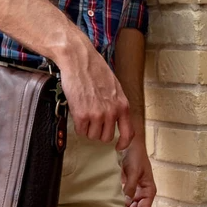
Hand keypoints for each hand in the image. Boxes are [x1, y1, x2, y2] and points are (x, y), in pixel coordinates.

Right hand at [55, 30, 133, 149]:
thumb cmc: (94, 69)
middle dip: (98, 132)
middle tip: (92, 122)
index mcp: (123, 105)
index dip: (123, 143)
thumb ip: (116, 103)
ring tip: (83, 114)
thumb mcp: (114, 87)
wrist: (78, 60)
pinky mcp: (81, 115)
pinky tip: (77, 113)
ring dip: (87, 128)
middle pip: (106, 137)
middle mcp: (112, 112)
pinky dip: (78, 125)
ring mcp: (97, 115)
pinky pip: (80, 131)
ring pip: (92, 135)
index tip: (118, 146)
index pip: (129, 133)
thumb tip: (113, 117)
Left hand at [121, 139, 155, 206]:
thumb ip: (130, 187)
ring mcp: (135, 188)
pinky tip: (110, 201)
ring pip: (130, 204)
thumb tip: (125, 203)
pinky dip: (119, 199)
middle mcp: (143, 192)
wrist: (130, 143)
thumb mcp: (133, 172)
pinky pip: (124, 196)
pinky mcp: (127, 184)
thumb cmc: (135, 156)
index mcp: (149, 190)